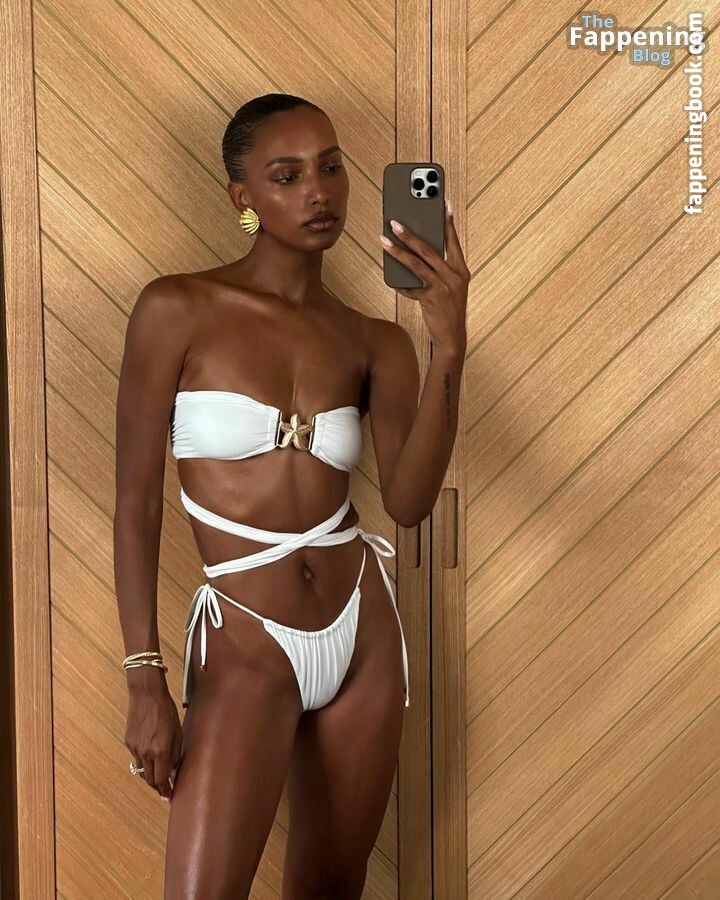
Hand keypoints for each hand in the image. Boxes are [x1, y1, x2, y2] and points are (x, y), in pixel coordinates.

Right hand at [125, 678, 182, 800]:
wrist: (146, 694)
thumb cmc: (166, 710)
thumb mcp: (178, 731)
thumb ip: (175, 753)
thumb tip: (173, 769)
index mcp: (160, 750)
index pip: (161, 780)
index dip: (165, 791)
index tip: (169, 797)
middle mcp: (146, 753)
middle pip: (149, 779)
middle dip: (157, 787)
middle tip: (164, 790)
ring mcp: (135, 748)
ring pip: (141, 770)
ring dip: (150, 776)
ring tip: (158, 776)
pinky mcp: (128, 742)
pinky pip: (137, 758)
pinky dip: (144, 762)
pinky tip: (150, 757)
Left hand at [381, 200, 468, 354]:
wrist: (453, 336)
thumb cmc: (450, 308)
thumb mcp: (452, 286)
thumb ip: (441, 269)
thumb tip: (419, 252)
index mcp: (461, 270)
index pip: (453, 241)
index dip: (448, 223)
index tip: (444, 203)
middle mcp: (453, 276)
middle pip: (428, 250)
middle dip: (410, 234)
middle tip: (395, 222)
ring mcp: (442, 288)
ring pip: (416, 265)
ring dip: (397, 252)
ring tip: (384, 241)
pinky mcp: (430, 299)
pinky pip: (410, 287)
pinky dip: (399, 282)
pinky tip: (389, 276)